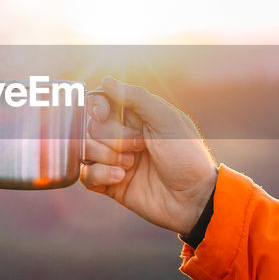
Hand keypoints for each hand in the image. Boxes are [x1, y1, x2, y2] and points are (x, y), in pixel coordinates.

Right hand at [79, 76, 217, 234]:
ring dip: (106, 156)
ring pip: (85, 149)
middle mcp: (123, 136)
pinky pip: (86, 174)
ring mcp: (115, 160)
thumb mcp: (166, 120)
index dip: (97, 106)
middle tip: (140, 146)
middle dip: (113, 137)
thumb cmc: (186, 156)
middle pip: (92, 126)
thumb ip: (136, 97)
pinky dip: (99, 174)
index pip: (102, 102)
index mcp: (137, 117)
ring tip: (130, 166)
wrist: (193, 198)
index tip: (104, 114)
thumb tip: (106, 81)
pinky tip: (120, 178)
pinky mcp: (109, 183)